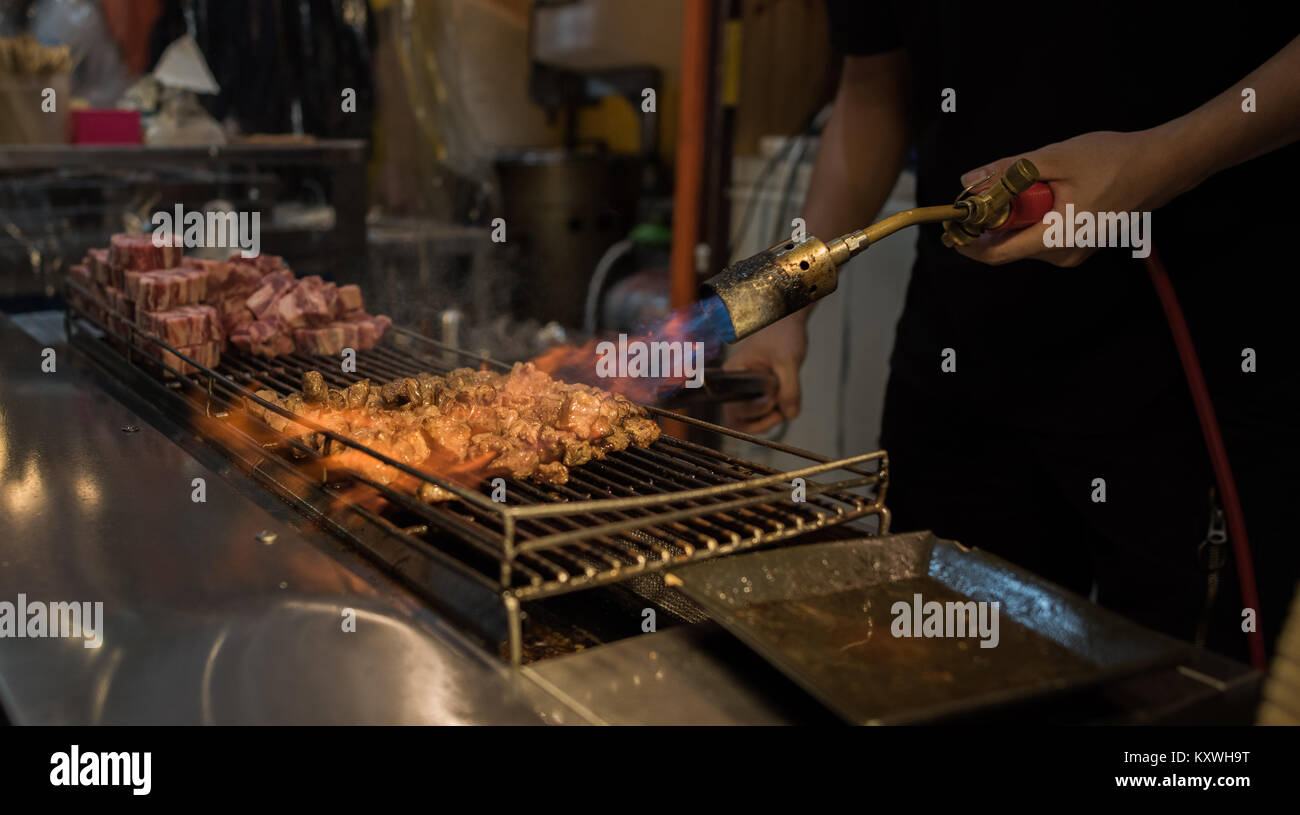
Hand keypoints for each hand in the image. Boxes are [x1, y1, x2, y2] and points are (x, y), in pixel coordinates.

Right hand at [722, 314, 807, 432]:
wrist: (785, 324)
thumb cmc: (781, 335)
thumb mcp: (788, 361)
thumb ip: (790, 389)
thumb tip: (789, 415)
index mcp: (733, 375)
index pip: (733, 406)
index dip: (753, 410)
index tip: (772, 400)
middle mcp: (735, 387)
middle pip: (738, 419)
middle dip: (760, 420)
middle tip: (779, 410)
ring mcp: (746, 393)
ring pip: (748, 422)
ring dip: (768, 420)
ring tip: (784, 404)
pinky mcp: (757, 396)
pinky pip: (760, 416)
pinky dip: (774, 415)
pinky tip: (785, 401)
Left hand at [954, 130, 1174, 267]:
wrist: (1163, 165)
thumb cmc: (1115, 159)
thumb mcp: (1056, 158)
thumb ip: (1009, 172)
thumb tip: (968, 182)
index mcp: (1057, 239)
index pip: (996, 254)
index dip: (967, 241)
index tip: (949, 223)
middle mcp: (1063, 255)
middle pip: (1008, 244)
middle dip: (992, 218)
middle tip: (988, 186)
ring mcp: (1072, 252)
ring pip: (1024, 237)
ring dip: (1014, 213)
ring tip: (1033, 180)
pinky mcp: (1078, 243)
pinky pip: (1041, 233)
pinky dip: (1032, 214)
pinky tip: (1047, 189)